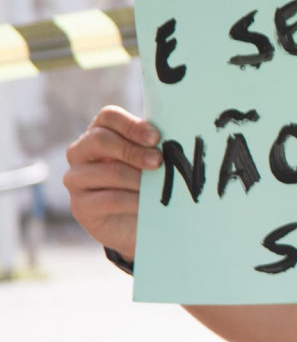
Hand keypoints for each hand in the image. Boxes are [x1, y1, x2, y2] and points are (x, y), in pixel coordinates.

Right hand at [64, 105, 159, 260]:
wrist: (142, 224)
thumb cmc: (148, 184)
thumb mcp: (151, 162)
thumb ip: (154, 147)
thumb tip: (174, 138)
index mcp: (100, 133)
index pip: (108, 117)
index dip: (132, 125)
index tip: (156, 138)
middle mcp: (81, 153)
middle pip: (100, 140)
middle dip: (133, 151)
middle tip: (158, 162)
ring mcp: (76, 179)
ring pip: (108, 172)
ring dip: (138, 179)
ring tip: (157, 187)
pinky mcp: (80, 207)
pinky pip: (109, 199)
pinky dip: (133, 201)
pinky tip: (147, 204)